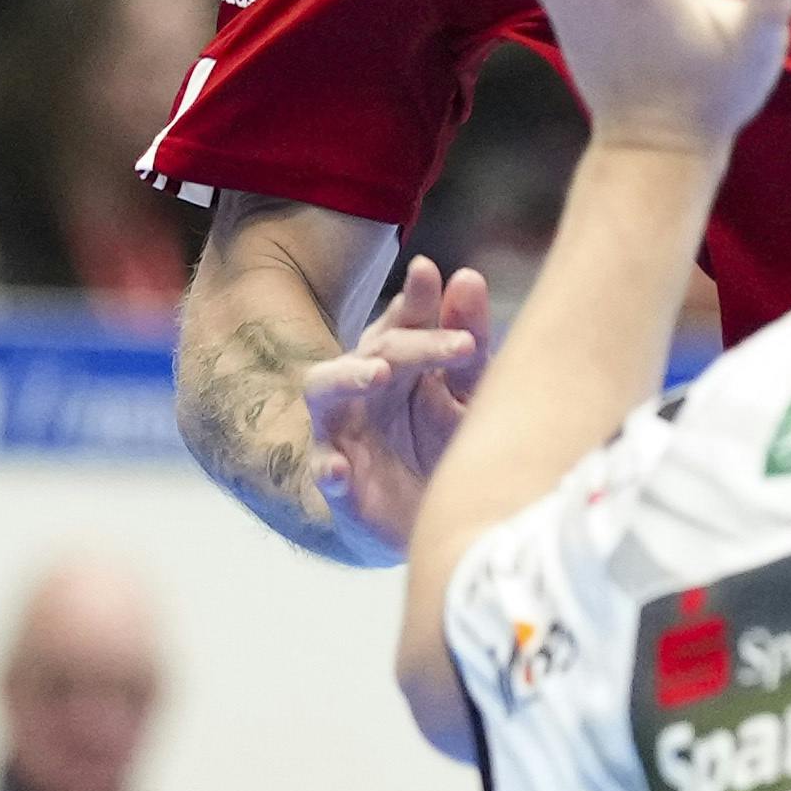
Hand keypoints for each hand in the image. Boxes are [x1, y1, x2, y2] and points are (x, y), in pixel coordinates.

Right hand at [303, 255, 491, 558]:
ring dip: (347, 377)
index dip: (419, 297)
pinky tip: (338, 471)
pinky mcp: (336, 478)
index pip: (407, 319)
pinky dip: (328, 468)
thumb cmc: (439, 445)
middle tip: (464, 344)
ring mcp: (343, 428)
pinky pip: (322, 467)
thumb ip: (469, 343)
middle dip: (418, 342)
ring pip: (324, 389)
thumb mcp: (466, 395)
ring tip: (377, 373)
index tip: (431, 270)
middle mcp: (364, 385)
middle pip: (379, 348)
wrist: (419, 520)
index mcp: (400, 360)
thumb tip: (468, 277)